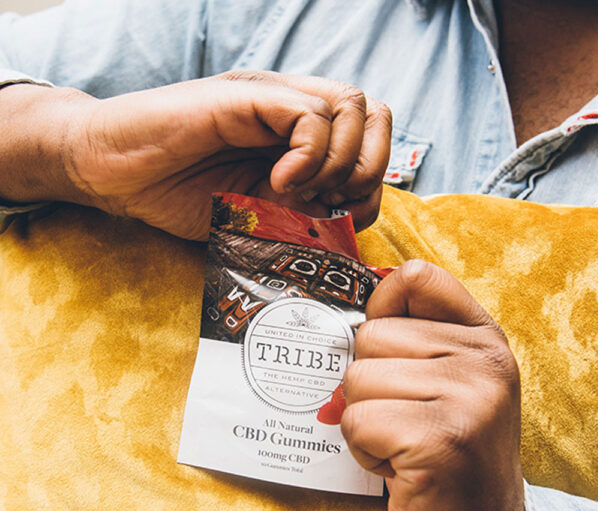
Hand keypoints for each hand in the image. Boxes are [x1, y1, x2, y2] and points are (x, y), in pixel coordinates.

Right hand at [47, 70, 389, 238]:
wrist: (117, 174)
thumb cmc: (180, 195)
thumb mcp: (257, 215)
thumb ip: (301, 212)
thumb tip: (346, 219)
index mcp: (297, 137)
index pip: (370, 138)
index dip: (371, 181)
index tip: (340, 213)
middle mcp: (291, 110)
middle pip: (374, 115)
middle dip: (368, 168)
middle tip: (330, 201)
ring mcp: (270, 99)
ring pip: (351, 107)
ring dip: (339, 162)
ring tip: (298, 190)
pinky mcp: (245, 97)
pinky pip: (308, 114)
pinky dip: (307, 156)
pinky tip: (277, 182)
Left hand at [341, 260, 541, 510]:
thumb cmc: (443, 452)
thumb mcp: (442, 383)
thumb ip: (407, 340)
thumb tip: (340, 319)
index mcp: (482, 338)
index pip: (416, 276)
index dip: (383, 307)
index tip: (390, 350)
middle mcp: (484, 361)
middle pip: (368, 336)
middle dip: (369, 385)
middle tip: (404, 420)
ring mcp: (468, 399)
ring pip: (356, 380)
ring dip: (365, 421)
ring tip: (403, 443)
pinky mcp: (441, 440)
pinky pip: (356, 422)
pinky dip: (364, 450)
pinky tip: (399, 466)